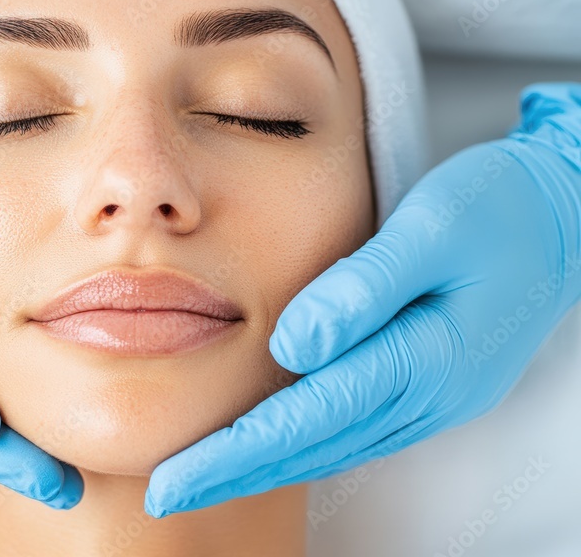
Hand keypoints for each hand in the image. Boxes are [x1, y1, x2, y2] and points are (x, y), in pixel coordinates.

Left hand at [146, 83, 580, 516]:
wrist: (561, 218)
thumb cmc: (495, 209)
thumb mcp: (430, 229)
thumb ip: (361, 288)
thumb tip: (288, 347)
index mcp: (425, 359)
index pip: (306, 419)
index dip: (232, 453)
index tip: (171, 479)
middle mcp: (427, 397)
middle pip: (310, 447)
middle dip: (231, 474)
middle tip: (163, 494)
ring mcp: (431, 402)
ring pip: (328, 448)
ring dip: (260, 466)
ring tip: (198, 476)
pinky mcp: (427, 392)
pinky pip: (350, 431)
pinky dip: (299, 445)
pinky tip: (265, 445)